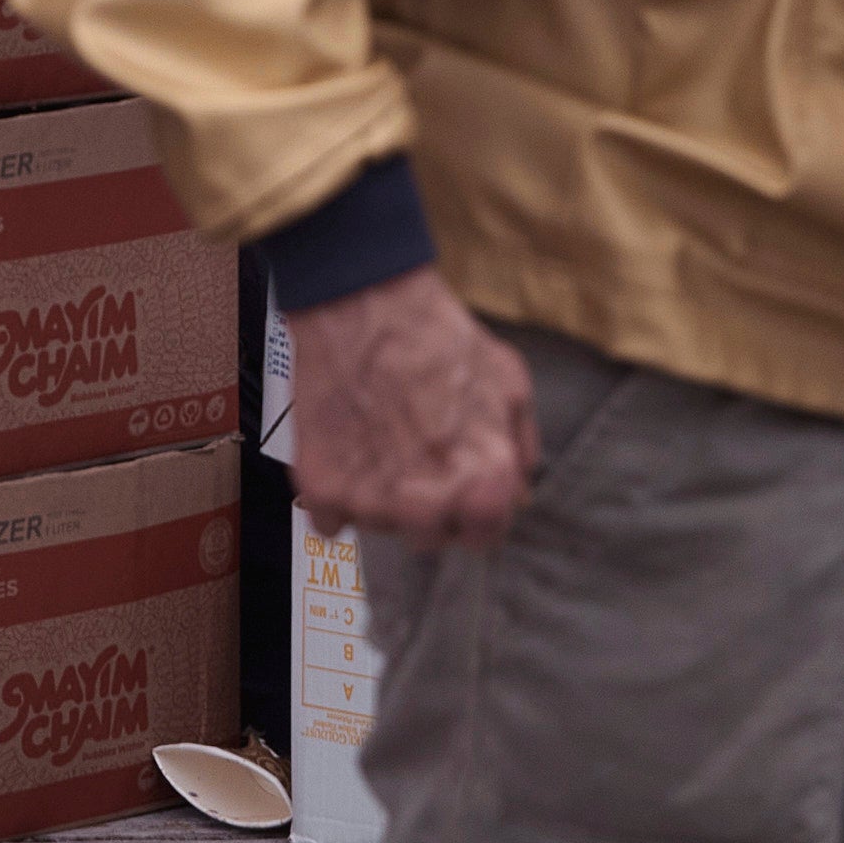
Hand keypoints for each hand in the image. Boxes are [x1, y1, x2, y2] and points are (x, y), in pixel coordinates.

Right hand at [283, 264, 536, 548]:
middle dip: (427, 506)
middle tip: (414, 455)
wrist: (360, 302)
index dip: (474, 510)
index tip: (461, 487)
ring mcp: (372, 501)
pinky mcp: (323, 489)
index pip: (485, 538)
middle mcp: (431, 502)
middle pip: (430, 539)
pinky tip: (345, 447)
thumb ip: (520, 447)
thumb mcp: (508, 380)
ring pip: (379, 527)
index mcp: (485, 479)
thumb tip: (519, 493)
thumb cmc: (438, 337)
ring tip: (377, 438)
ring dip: (380, 496)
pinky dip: (335, 492)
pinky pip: (330, 520)